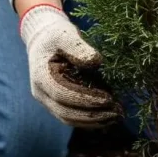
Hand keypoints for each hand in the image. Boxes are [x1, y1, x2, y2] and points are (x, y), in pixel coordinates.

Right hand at [19, 3, 120, 127]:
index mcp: (41, 76)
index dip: (85, 99)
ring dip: (93, 121)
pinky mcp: (55, 104)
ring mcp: (47, 101)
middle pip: (66, 112)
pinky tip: (107, 117)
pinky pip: (71, 117)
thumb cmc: (55, 36)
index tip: (107, 99)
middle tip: (116, 112)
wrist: (43, 41)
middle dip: (92, 115)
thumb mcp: (65, 35)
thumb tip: (96, 61)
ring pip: (68, 119)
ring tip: (116, 116)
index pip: (63, 94)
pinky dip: (89, 120)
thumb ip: (78, 47)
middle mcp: (41, 93)